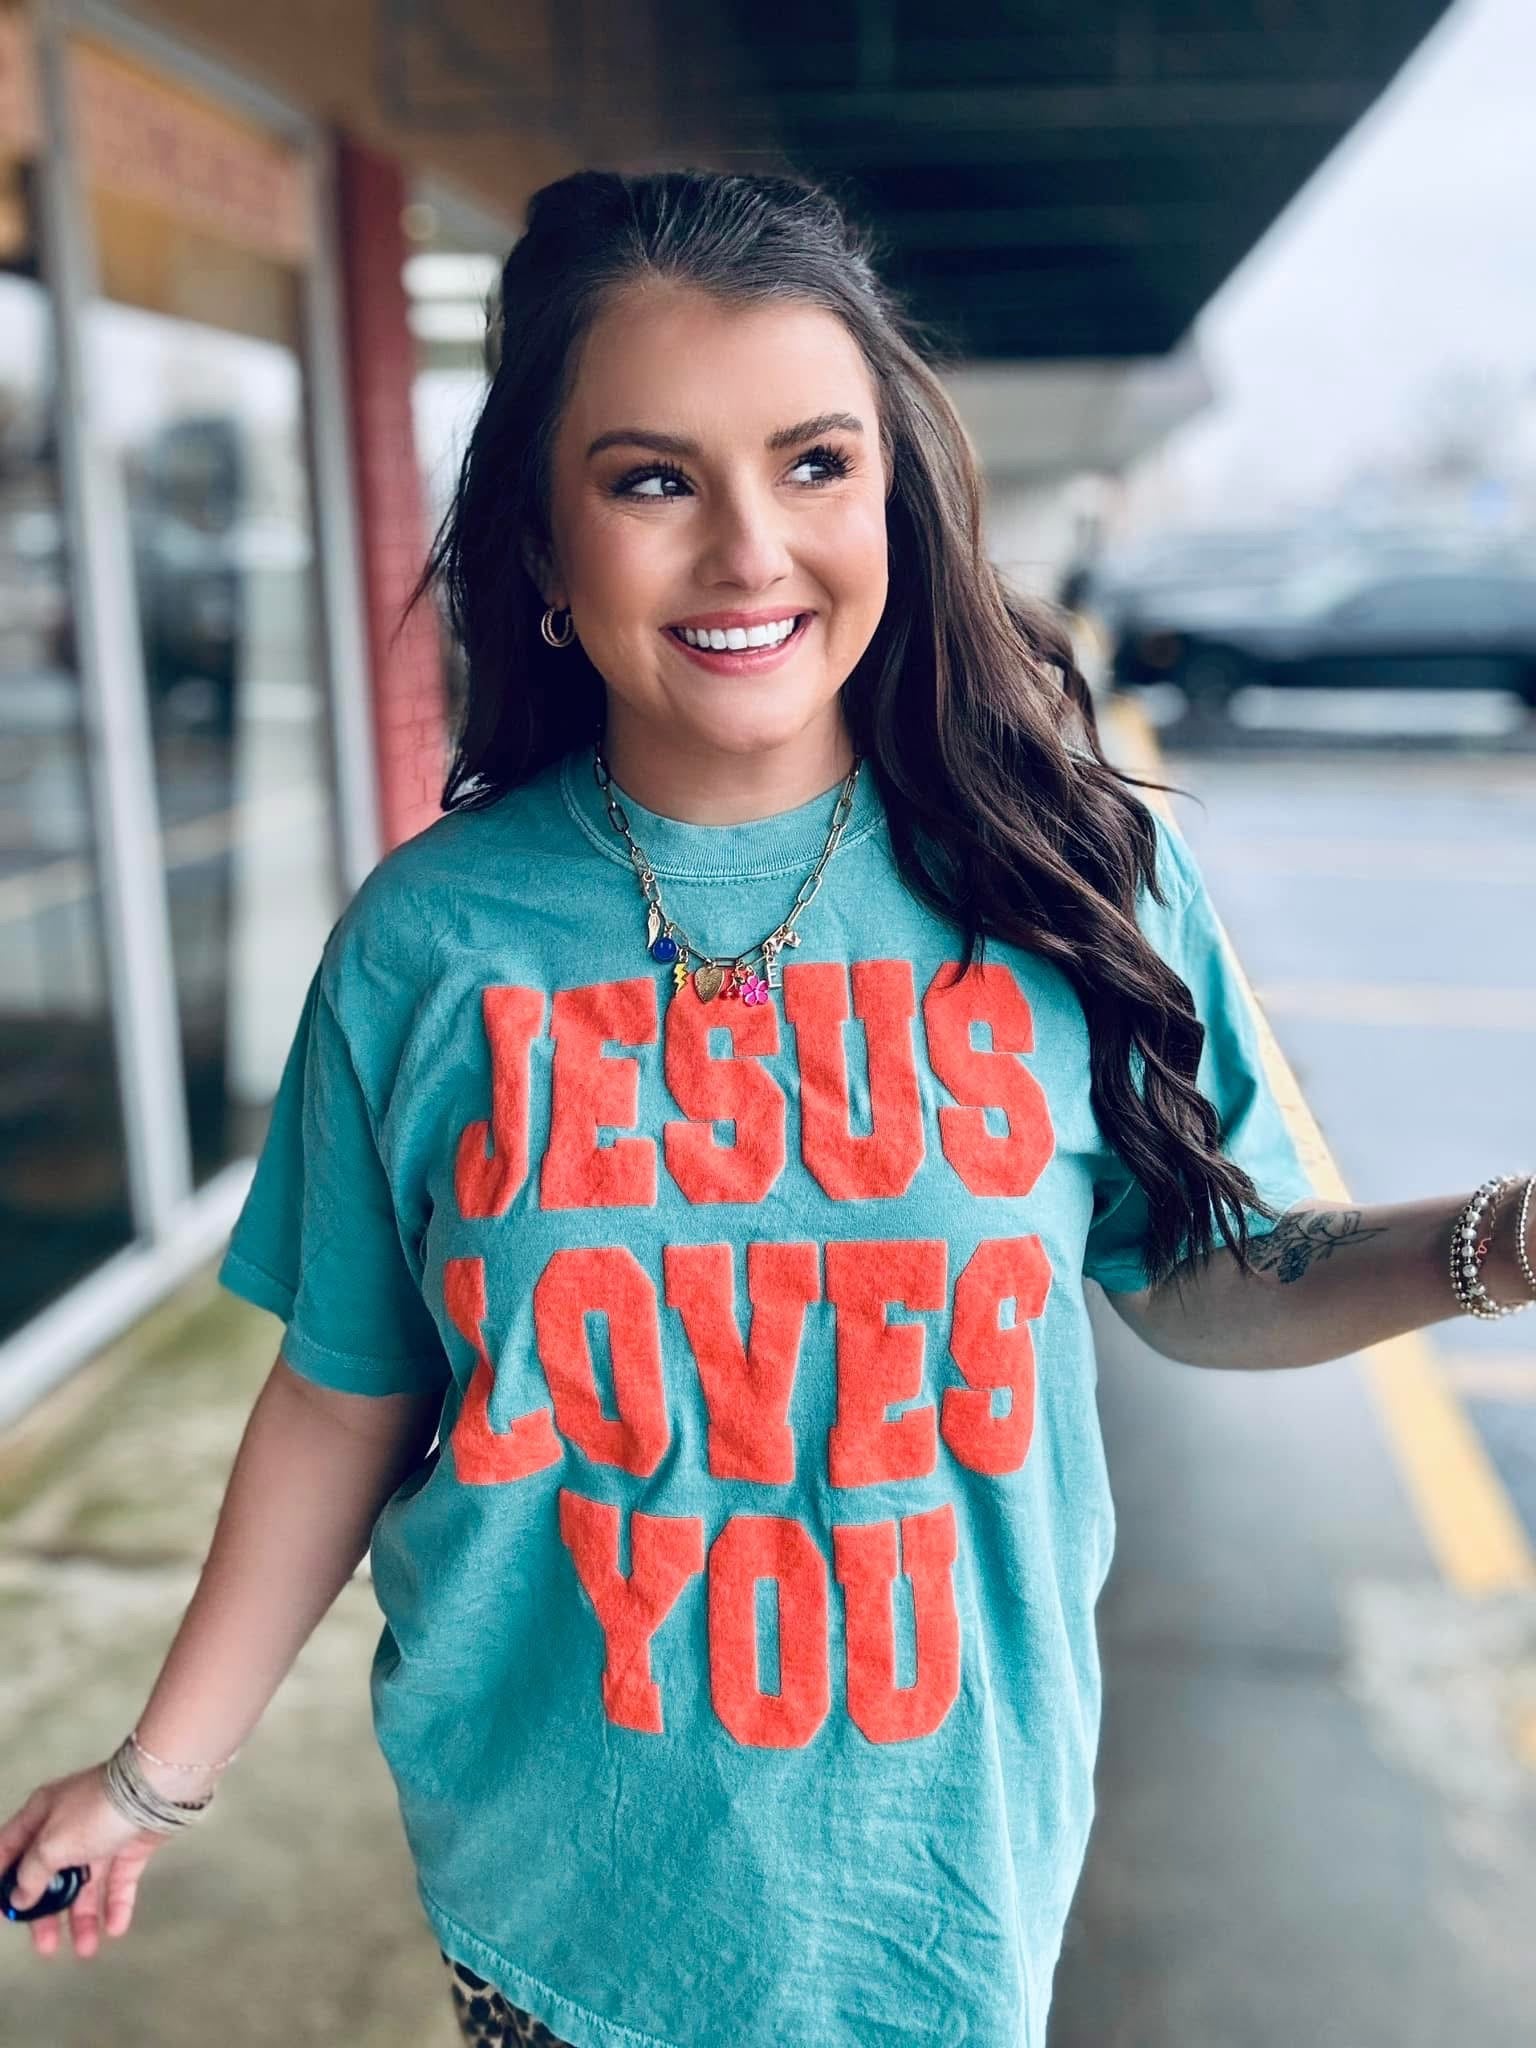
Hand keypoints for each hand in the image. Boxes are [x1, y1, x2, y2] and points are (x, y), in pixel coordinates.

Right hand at [0, 1764, 172, 1959]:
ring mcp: (101, 1838)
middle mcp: (68, 1827)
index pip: (12, 1848)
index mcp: (42, 1815)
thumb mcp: (52, 1844)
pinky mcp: (130, 1848)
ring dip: (84, 1919)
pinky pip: (118, 1883)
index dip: (3, 1879)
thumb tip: (19, 1897)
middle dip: (46, 1914)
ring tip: (86, 1949)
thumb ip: (31, 1874)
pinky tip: (115, 1928)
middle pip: (49, 1877)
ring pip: (86, 1886)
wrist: (156, 1790)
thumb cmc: (95, 1812)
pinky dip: (116, 1905)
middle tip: (46, 1946)